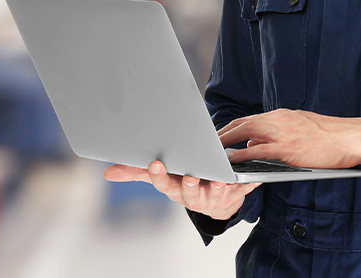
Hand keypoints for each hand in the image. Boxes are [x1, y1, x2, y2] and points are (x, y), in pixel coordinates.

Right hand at [103, 161, 260, 220]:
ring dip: (218, 187)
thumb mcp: (164, 176)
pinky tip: (251, 177)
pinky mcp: (235, 193)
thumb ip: (138, 172)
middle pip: (190, 193)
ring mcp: (215, 196)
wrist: (217, 199)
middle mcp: (194, 195)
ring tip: (221, 179)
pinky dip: (247, 184)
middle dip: (190, 186)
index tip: (156, 162)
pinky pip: (242, 189)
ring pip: (216, 194)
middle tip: (191, 177)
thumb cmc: (185, 182)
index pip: (164, 184)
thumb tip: (109, 172)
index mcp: (176, 189)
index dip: (159, 175)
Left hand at [218, 109, 360, 168]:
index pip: (249, 119)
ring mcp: (283, 133)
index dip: (231, 127)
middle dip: (222, 134)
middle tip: (206, 144)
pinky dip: (242, 155)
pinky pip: (258, 151)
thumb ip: (277, 132)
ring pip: (246, 133)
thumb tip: (255, 141)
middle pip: (242, 123)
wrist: (348, 138)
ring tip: (212, 154)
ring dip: (226, 143)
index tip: (217, 135)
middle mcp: (279, 120)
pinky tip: (231, 163)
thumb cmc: (328, 136)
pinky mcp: (288, 148)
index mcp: (282, 115)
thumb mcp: (300, 127)